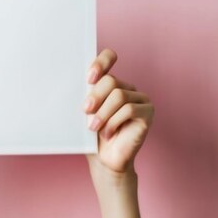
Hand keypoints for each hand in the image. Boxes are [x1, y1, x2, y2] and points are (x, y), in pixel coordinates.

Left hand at [84, 49, 154, 176]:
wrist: (104, 160)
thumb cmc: (92, 136)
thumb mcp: (85, 113)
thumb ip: (84, 96)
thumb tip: (69, 83)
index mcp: (110, 83)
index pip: (109, 57)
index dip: (100, 62)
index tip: (89, 77)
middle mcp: (127, 87)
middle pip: (111, 81)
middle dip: (95, 97)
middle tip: (85, 111)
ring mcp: (140, 99)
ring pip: (119, 96)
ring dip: (103, 113)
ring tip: (94, 127)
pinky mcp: (148, 112)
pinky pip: (129, 110)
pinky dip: (114, 122)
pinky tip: (109, 133)